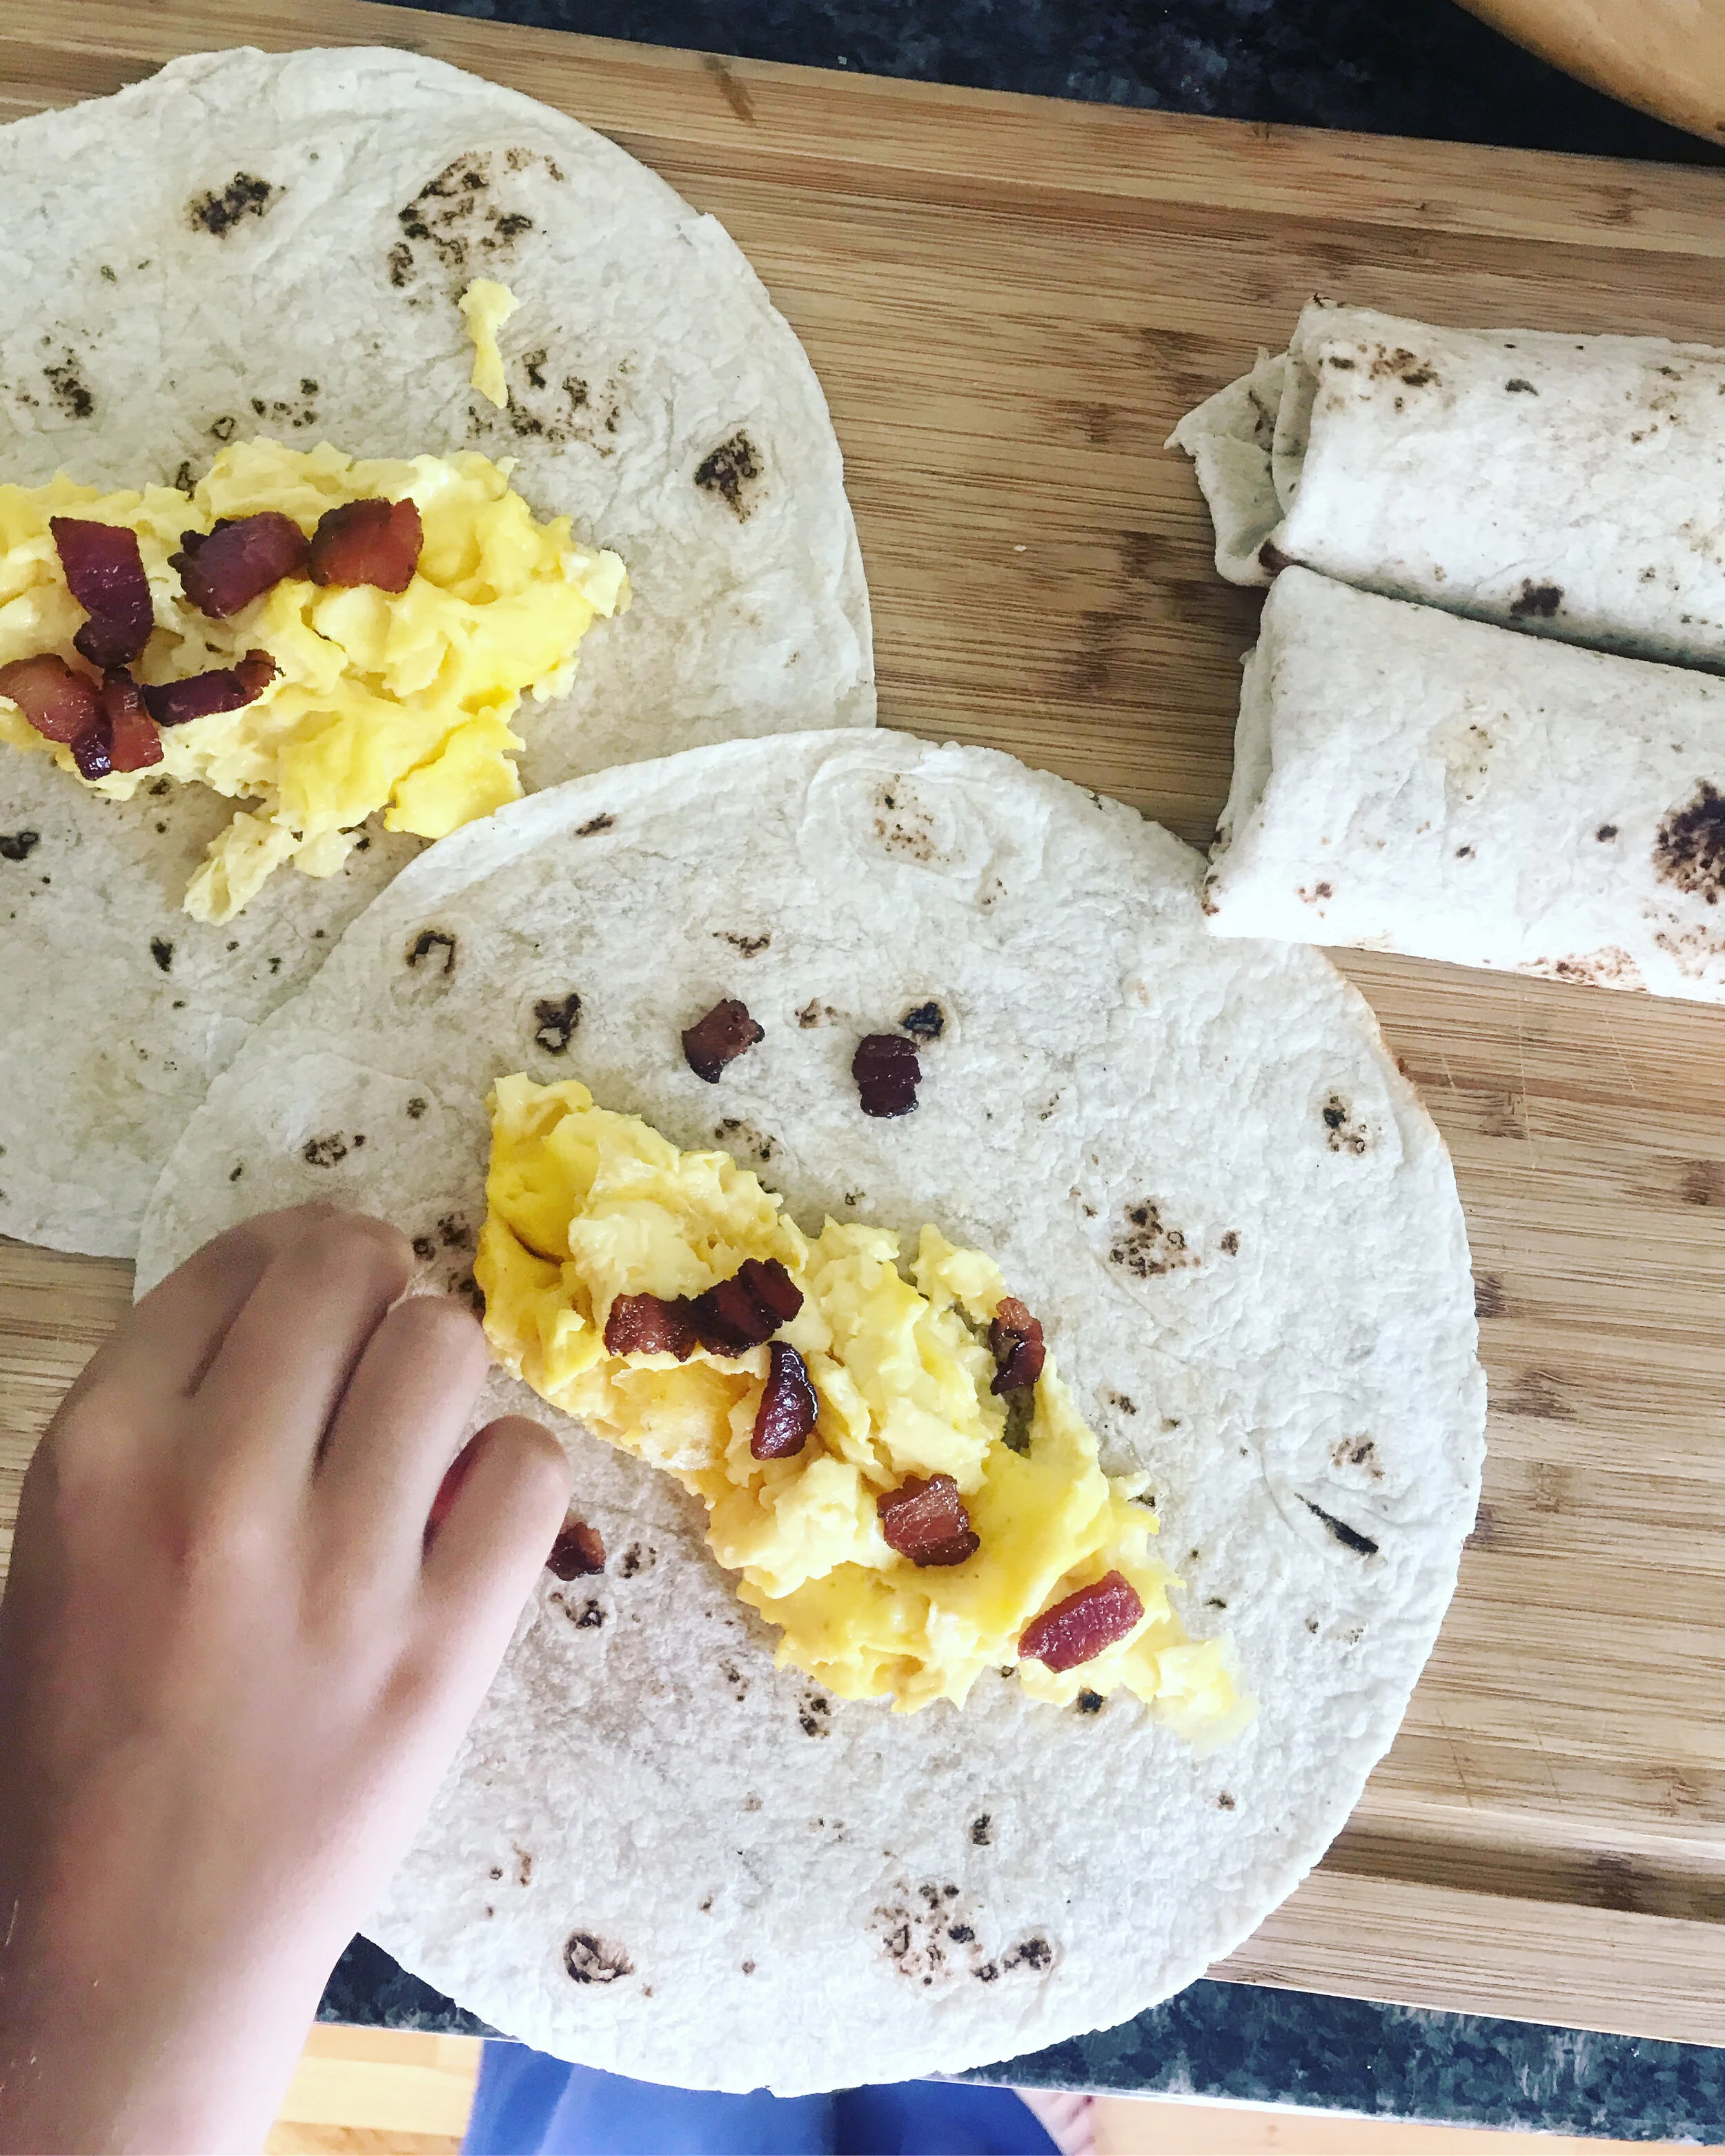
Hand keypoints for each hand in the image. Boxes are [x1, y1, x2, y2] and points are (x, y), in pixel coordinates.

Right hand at [0, 1205, 569, 2155]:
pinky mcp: (442, 1647)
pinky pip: (530, 1470)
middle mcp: (216, 1488)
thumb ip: (173, 1420)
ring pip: (447, 1347)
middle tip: (378, 1348)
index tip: (320, 1292)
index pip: (240, 1263)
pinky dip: (510, 1479)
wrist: (130, 1950)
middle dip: (377, 1291)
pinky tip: (465, 1524)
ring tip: (419, 1441)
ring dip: (443, 1377)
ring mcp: (339, 1570)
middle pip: (352, 1271)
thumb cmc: (87, 1739)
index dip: (296, 1258)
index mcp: (100, 1454)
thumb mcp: (68, 1547)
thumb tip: (304, 1307)